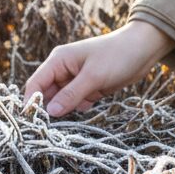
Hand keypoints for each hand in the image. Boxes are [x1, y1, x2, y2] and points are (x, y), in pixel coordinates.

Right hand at [22, 20, 174, 117]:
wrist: (143, 49)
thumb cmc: (117, 56)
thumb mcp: (93, 77)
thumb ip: (70, 95)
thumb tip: (50, 112)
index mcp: (59, 60)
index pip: (36, 83)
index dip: (31, 101)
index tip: (31, 122)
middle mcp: (64, 69)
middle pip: (47, 94)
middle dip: (52, 108)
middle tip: (58, 123)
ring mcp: (76, 78)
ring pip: (63, 100)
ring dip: (69, 107)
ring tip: (84, 102)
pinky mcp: (88, 86)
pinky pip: (77, 101)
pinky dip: (82, 105)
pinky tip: (94, 99)